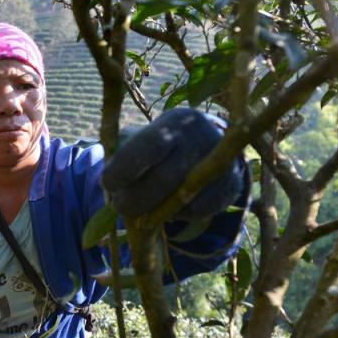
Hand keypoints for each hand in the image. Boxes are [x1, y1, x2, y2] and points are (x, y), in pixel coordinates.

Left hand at [103, 108, 244, 220]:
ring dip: (153, 211)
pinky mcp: (231, 187)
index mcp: (176, 122)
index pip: (148, 146)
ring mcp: (221, 164)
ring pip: (180, 199)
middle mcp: (202, 140)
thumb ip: (123, 158)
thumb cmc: (163, 145)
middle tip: (119, 207)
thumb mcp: (143, 139)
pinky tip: (167, 207)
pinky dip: (177, 215)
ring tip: (140, 207)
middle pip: (164, 179)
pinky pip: (197, 211)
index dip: (124, 169)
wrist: (210, 144)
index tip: (106, 184)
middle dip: (135, 199)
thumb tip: (109, 187)